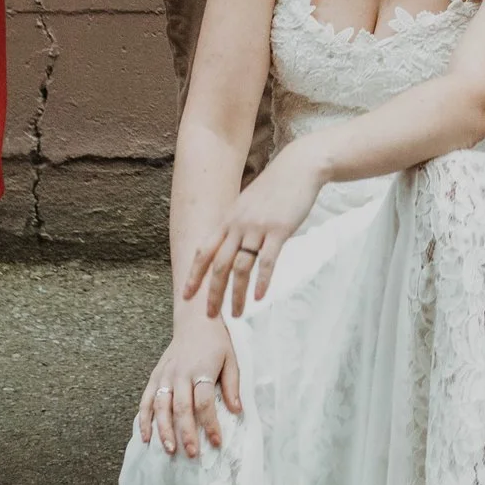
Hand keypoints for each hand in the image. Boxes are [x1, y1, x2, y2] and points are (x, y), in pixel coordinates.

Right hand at [135, 314, 238, 457]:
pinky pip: (146, 401)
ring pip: (161, 407)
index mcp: (202, 369)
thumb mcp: (231, 359)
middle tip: (192, 454)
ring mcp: (165, 375)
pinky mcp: (154, 376)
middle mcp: (180, 373)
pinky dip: (144, 420)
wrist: (195, 320)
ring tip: (170, 450)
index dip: (210, 424)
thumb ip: (232, 385)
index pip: (204, 402)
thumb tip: (236, 411)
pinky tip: (146, 437)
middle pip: (181, 408)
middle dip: (186, 433)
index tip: (216, 442)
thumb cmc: (216, 342)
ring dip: (164, 430)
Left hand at [184, 144, 322, 317]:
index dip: (194, 274)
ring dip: (237, 293)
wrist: (298, 168)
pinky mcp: (279, 229)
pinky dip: (262, 280)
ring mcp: (257, 227)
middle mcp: (238, 224)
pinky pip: (267, 260)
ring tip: (237, 313)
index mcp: (228, 219)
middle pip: (219, 264)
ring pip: (241, 266)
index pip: (204, 251)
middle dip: (213, 292)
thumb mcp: (248, 204)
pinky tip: (260, 296)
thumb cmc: (275, 188)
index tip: (186, 295)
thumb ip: (237, 224)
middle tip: (210, 316)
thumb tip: (231, 246)